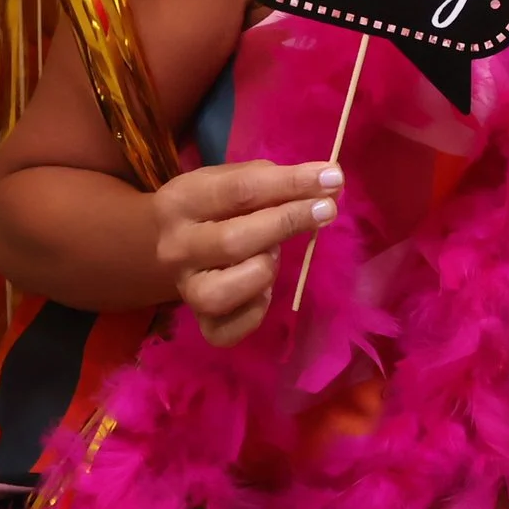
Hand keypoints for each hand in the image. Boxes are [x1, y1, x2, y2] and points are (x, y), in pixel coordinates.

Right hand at [148, 159, 343, 344]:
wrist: (176, 242)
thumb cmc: (218, 205)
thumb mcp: (235, 179)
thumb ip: (276, 180)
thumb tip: (328, 182)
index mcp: (181, 201)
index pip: (240, 190)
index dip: (291, 184)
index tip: (332, 177)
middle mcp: (176, 248)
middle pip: (232, 242)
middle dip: (287, 223)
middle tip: (326, 210)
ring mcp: (185, 288)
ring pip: (220, 293)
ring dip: (262, 271)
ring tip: (275, 253)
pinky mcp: (200, 321)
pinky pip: (226, 331)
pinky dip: (254, 313)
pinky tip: (267, 291)